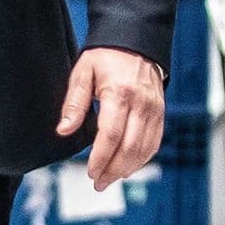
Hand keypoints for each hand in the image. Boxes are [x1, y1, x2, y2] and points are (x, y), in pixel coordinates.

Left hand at [57, 46, 165, 191]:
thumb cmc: (105, 56)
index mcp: (119, 93)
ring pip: (145, 148)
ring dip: (127, 168)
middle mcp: (141, 103)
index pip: (111, 135)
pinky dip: (142, 158)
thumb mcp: (82, 73)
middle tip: (97, 183)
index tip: (90, 172)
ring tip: (109, 179)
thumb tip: (63, 130)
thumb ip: (74, 104)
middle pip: (130, 147)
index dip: (101, 157)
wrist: (135, 41)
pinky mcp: (160, 112)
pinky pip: (154, 141)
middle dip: (113, 169)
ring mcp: (154, 109)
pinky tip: (128, 166)